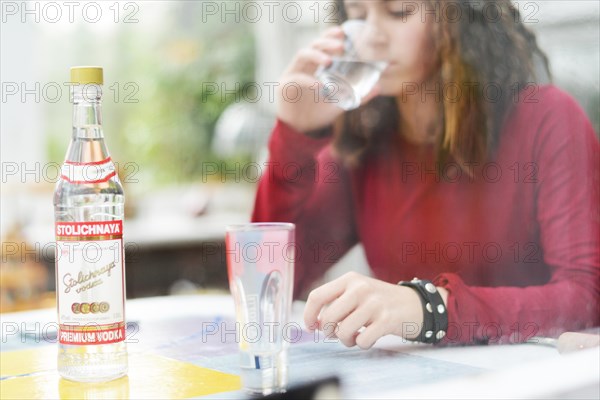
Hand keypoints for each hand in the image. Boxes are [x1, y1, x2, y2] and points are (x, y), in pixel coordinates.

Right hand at [276, 27, 379, 133]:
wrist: (301, 131)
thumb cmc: (317, 113)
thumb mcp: (341, 103)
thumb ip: (358, 96)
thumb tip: (379, 87)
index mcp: (314, 66)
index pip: (321, 45)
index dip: (330, 36)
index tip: (343, 32)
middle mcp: (303, 66)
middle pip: (313, 45)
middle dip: (327, 42)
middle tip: (341, 46)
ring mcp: (292, 73)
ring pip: (302, 55)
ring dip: (317, 55)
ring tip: (329, 60)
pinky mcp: (284, 86)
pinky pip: (297, 78)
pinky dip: (309, 81)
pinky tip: (320, 86)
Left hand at [304, 272, 446, 348]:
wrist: (414, 304)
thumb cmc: (379, 302)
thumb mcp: (357, 292)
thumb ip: (336, 302)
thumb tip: (314, 323)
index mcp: (349, 279)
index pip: (317, 296)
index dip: (309, 315)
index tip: (311, 327)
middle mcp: (360, 288)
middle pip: (327, 318)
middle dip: (329, 332)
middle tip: (337, 333)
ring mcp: (374, 303)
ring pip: (343, 331)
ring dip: (346, 340)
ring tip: (354, 336)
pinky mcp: (387, 319)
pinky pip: (362, 341)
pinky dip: (362, 344)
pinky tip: (368, 337)